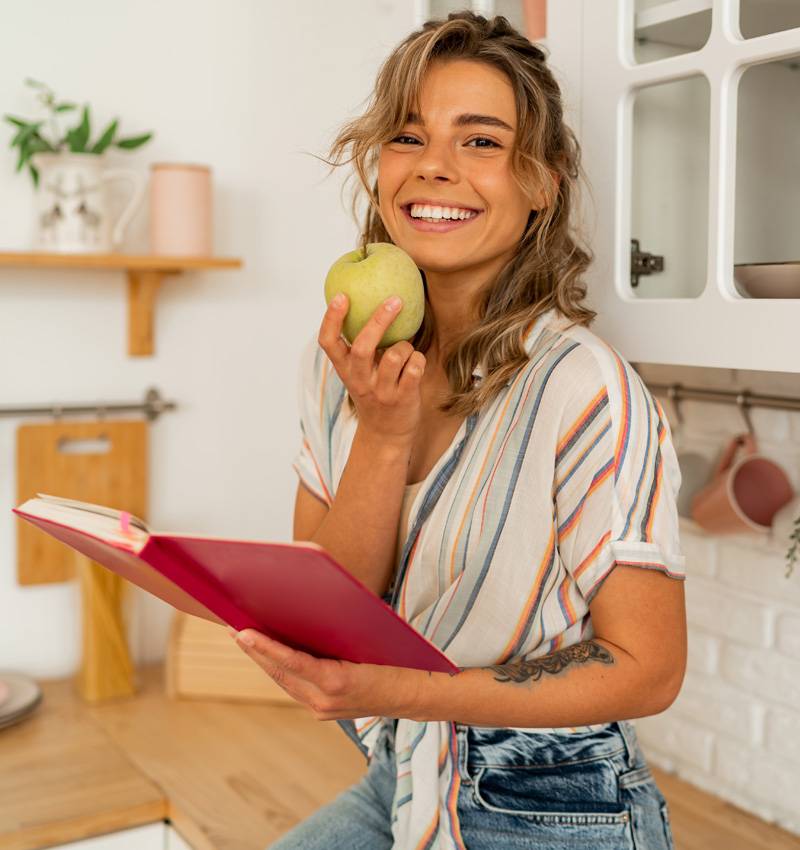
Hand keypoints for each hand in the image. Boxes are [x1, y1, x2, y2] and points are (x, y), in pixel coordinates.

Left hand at [228, 626, 420, 719]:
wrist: (417, 694)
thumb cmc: (398, 660)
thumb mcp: (370, 641)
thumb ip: (338, 634)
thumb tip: (307, 613)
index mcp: (337, 683)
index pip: (291, 662)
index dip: (265, 647)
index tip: (243, 633)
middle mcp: (325, 701)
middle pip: (281, 672)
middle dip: (255, 650)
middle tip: (233, 628)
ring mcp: (323, 709)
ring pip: (285, 681)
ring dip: (263, 660)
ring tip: (244, 638)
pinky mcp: (325, 710)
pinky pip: (296, 686)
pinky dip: (281, 668)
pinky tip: (269, 655)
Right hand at [317, 293, 425, 443]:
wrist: (386, 434)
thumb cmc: (374, 392)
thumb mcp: (359, 372)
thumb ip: (361, 345)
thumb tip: (372, 300)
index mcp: (344, 369)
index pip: (328, 342)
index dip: (332, 319)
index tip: (341, 296)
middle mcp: (359, 380)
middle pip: (363, 347)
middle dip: (379, 320)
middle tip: (394, 300)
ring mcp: (381, 391)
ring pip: (396, 354)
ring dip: (406, 346)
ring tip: (405, 351)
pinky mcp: (403, 397)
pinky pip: (415, 366)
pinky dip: (418, 360)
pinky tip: (414, 365)